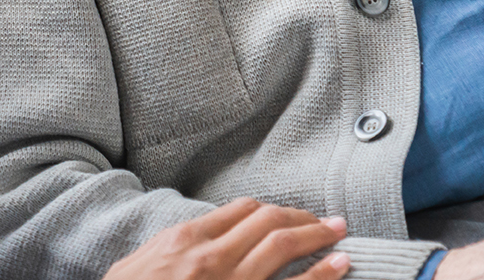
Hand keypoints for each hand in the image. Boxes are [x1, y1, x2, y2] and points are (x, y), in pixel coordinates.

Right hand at [102, 198, 349, 279]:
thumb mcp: (143, 264)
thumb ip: (176, 247)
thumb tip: (203, 238)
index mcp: (186, 239)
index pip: (241, 210)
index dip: (272, 209)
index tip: (288, 214)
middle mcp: (212, 257)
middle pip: (267, 222)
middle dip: (302, 218)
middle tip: (327, 220)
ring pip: (282, 246)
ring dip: (317, 236)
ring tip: (338, 232)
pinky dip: (322, 274)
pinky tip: (340, 265)